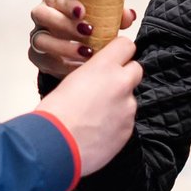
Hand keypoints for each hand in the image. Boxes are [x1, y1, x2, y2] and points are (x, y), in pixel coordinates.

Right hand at [28, 0, 136, 80]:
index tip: (83, 12)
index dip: (66, 3)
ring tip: (86, 53)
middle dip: (64, 23)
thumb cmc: (89, 29)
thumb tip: (129, 16)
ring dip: (64, 46)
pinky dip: (64, 65)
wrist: (77, 53)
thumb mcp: (102, 19)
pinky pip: (46, 61)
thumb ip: (114, 15)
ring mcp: (38, 37)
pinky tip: (80, 68)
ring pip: (40, 39)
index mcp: (56, 2)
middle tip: (87, 32)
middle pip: (41, 14)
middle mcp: (43, 18)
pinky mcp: (39, 57)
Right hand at [35, 32, 141, 174]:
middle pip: (136, 69)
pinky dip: (116, 123)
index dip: (120, 52)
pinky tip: (98, 130)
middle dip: (124, 76)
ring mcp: (128, 107)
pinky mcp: (128, 129)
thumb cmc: (55, 113)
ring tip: (95, 116)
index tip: (114, 58)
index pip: (126, 45)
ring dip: (118, 103)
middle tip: (106, 87)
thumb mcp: (70, 81)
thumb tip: (97, 77)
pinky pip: (126, 120)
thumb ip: (92, 74)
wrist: (56, 145)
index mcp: (104, 67)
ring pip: (129, 98)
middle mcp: (121, 83)